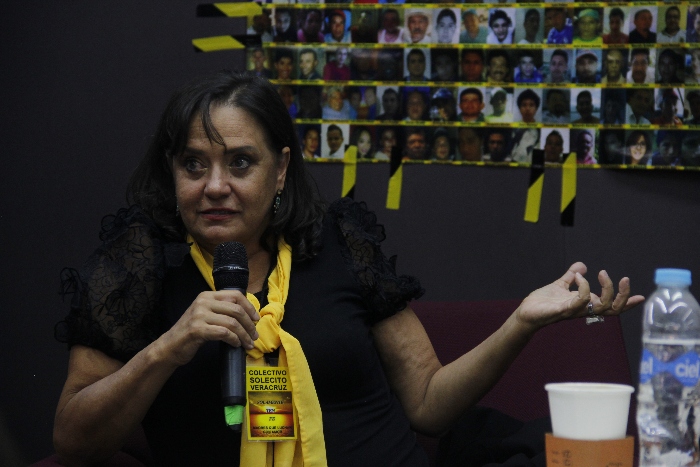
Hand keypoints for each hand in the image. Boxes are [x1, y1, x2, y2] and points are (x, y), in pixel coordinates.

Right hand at [158, 290, 259, 366]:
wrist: (170, 346)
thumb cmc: (191, 332)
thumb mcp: (206, 314)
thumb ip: (221, 310)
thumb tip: (248, 314)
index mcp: (207, 295)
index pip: (235, 295)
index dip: (249, 307)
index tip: (256, 319)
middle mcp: (203, 302)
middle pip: (236, 309)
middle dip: (249, 324)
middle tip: (254, 335)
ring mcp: (199, 315)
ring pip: (232, 322)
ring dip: (244, 335)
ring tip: (248, 343)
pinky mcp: (198, 329)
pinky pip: (224, 333)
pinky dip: (234, 339)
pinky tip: (236, 345)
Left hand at [515, 262, 644, 331]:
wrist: (526, 313)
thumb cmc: (543, 302)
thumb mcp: (560, 285)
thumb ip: (571, 276)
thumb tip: (582, 265)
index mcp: (586, 304)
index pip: (611, 306)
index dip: (627, 303)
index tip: (641, 296)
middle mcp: (584, 309)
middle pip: (613, 308)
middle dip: (623, 295)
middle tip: (624, 278)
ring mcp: (575, 311)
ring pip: (601, 306)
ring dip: (606, 288)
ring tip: (601, 272)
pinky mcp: (563, 311)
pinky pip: (580, 302)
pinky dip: (583, 287)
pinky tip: (578, 276)